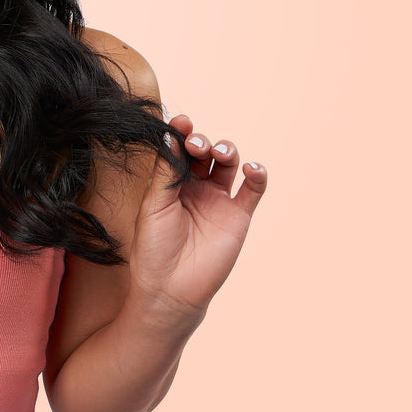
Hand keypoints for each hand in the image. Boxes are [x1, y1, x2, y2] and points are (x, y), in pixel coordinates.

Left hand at [128, 114, 267, 324]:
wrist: (171, 289)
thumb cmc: (154, 249)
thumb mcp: (154, 205)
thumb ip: (166, 173)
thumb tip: (171, 136)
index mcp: (171, 184)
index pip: (180, 150)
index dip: (183, 133)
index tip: (182, 122)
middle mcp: (196, 188)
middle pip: (205, 152)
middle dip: (202, 141)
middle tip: (196, 144)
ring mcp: (218, 201)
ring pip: (229, 164)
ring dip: (226, 150)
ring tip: (218, 152)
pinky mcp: (238, 216)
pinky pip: (253, 190)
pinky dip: (257, 174)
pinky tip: (252, 168)